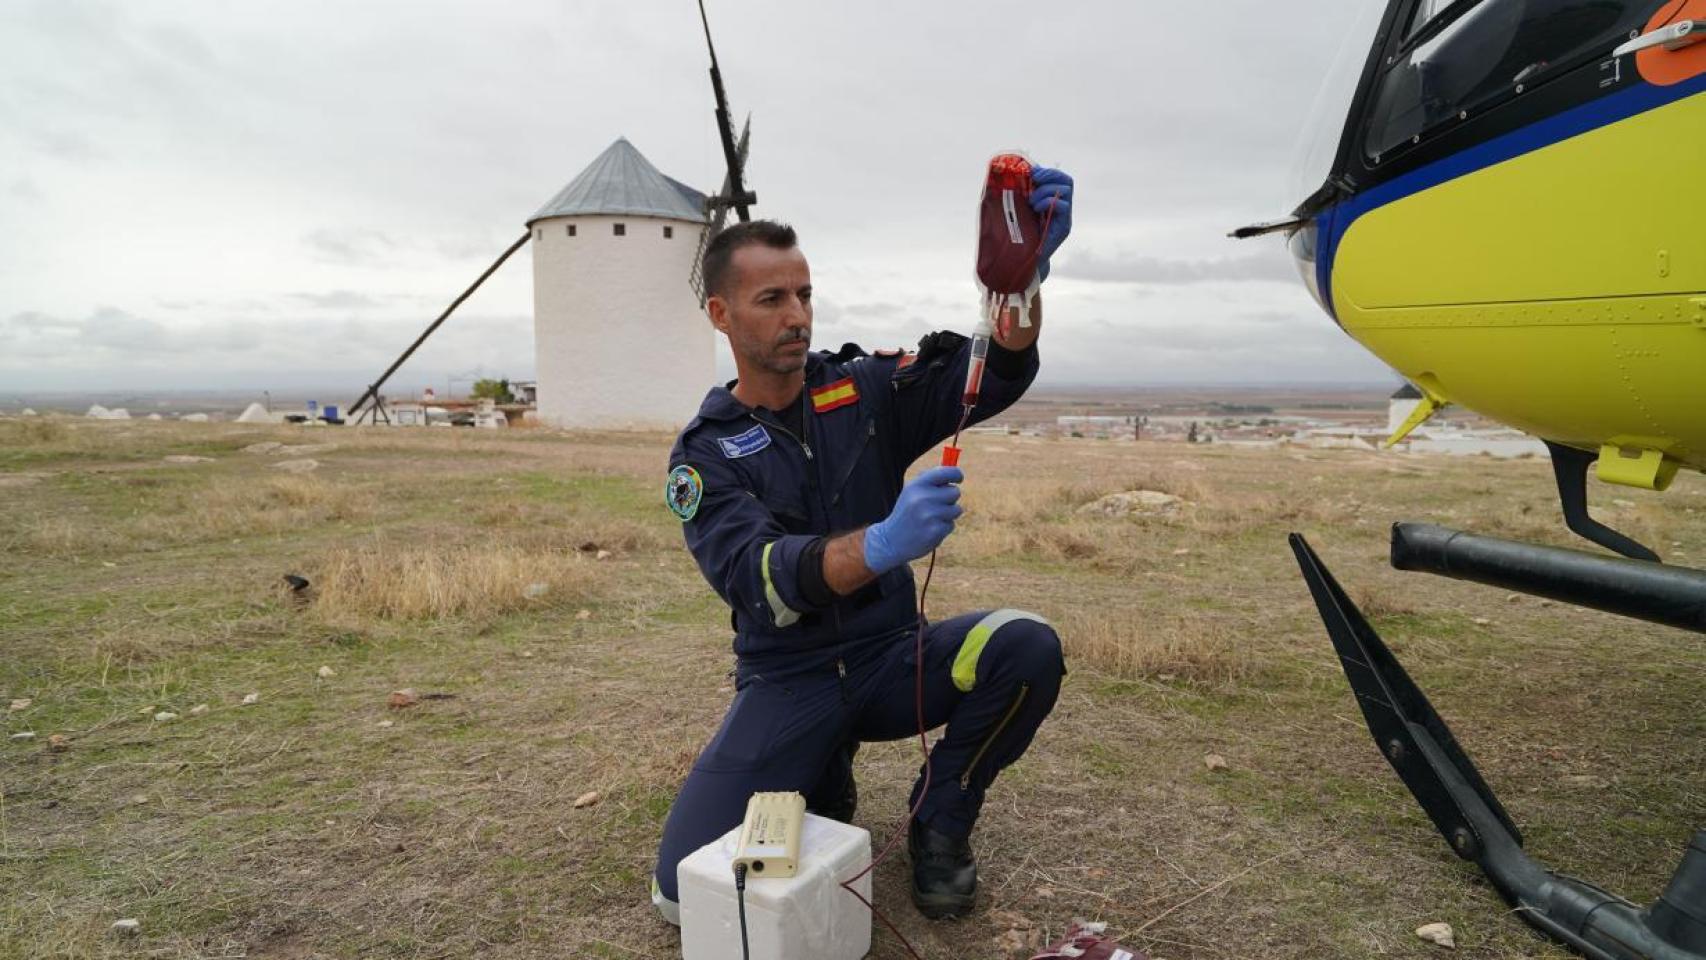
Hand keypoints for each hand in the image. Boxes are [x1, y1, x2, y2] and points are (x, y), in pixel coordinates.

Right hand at [863, 466, 963, 573]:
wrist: (891, 541)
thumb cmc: (906, 513)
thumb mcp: (912, 492)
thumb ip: (931, 482)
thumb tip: (955, 473)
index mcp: (917, 485)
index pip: (946, 472)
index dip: (956, 474)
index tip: (959, 478)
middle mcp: (923, 498)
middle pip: (955, 492)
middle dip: (949, 499)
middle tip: (936, 506)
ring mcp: (930, 515)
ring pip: (956, 509)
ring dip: (948, 514)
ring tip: (931, 519)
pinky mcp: (936, 531)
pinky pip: (951, 524)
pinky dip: (943, 528)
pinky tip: (929, 530)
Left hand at [1030, 166, 1072, 281]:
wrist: (1023, 259)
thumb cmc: (1019, 234)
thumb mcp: (1019, 209)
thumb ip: (1020, 193)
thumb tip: (1011, 174)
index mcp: (1053, 199)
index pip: (1059, 177)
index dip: (1048, 171)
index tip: (1032, 172)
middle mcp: (1062, 206)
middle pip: (1066, 181)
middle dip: (1049, 176)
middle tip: (1034, 180)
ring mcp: (1064, 216)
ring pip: (1065, 191)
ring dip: (1045, 191)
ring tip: (1032, 202)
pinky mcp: (1064, 227)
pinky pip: (1063, 206)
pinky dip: (1049, 202)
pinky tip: (1036, 209)